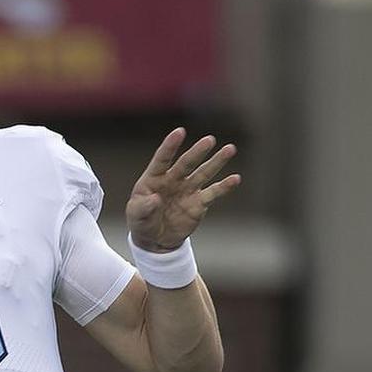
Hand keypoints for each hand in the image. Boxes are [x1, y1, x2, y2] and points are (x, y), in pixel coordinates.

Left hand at [127, 128, 240, 251]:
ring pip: (203, 173)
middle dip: (198, 152)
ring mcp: (188, 190)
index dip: (170, 146)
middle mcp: (173, 179)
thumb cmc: (142, 222)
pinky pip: (213, 192)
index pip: (162, 159)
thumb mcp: (136, 216)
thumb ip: (143, 207)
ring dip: (216, 161)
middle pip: (187, 163)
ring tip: (229, 148)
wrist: (156, 239)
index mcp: (154, 178)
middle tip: (209, 140)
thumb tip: (154, 199)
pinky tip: (235, 179)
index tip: (180, 132)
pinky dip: (224, 186)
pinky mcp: (199, 203)